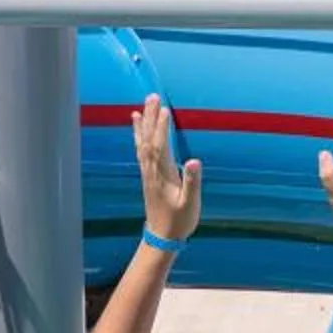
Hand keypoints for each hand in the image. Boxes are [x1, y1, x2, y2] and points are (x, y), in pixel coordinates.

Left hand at [134, 96, 202, 245]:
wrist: (162, 236)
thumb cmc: (179, 220)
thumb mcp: (191, 203)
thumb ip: (192, 181)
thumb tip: (194, 160)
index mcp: (163, 175)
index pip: (161, 146)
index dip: (162, 128)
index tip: (164, 109)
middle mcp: (151, 171)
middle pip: (148, 140)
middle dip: (150, 118)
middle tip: (152, 97)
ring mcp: (147, 172)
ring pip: (142, 144)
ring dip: (143, 124)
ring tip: (142, 106)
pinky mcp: (147, 175)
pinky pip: (140, 151)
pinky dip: (138, 136)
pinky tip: (137, 127)